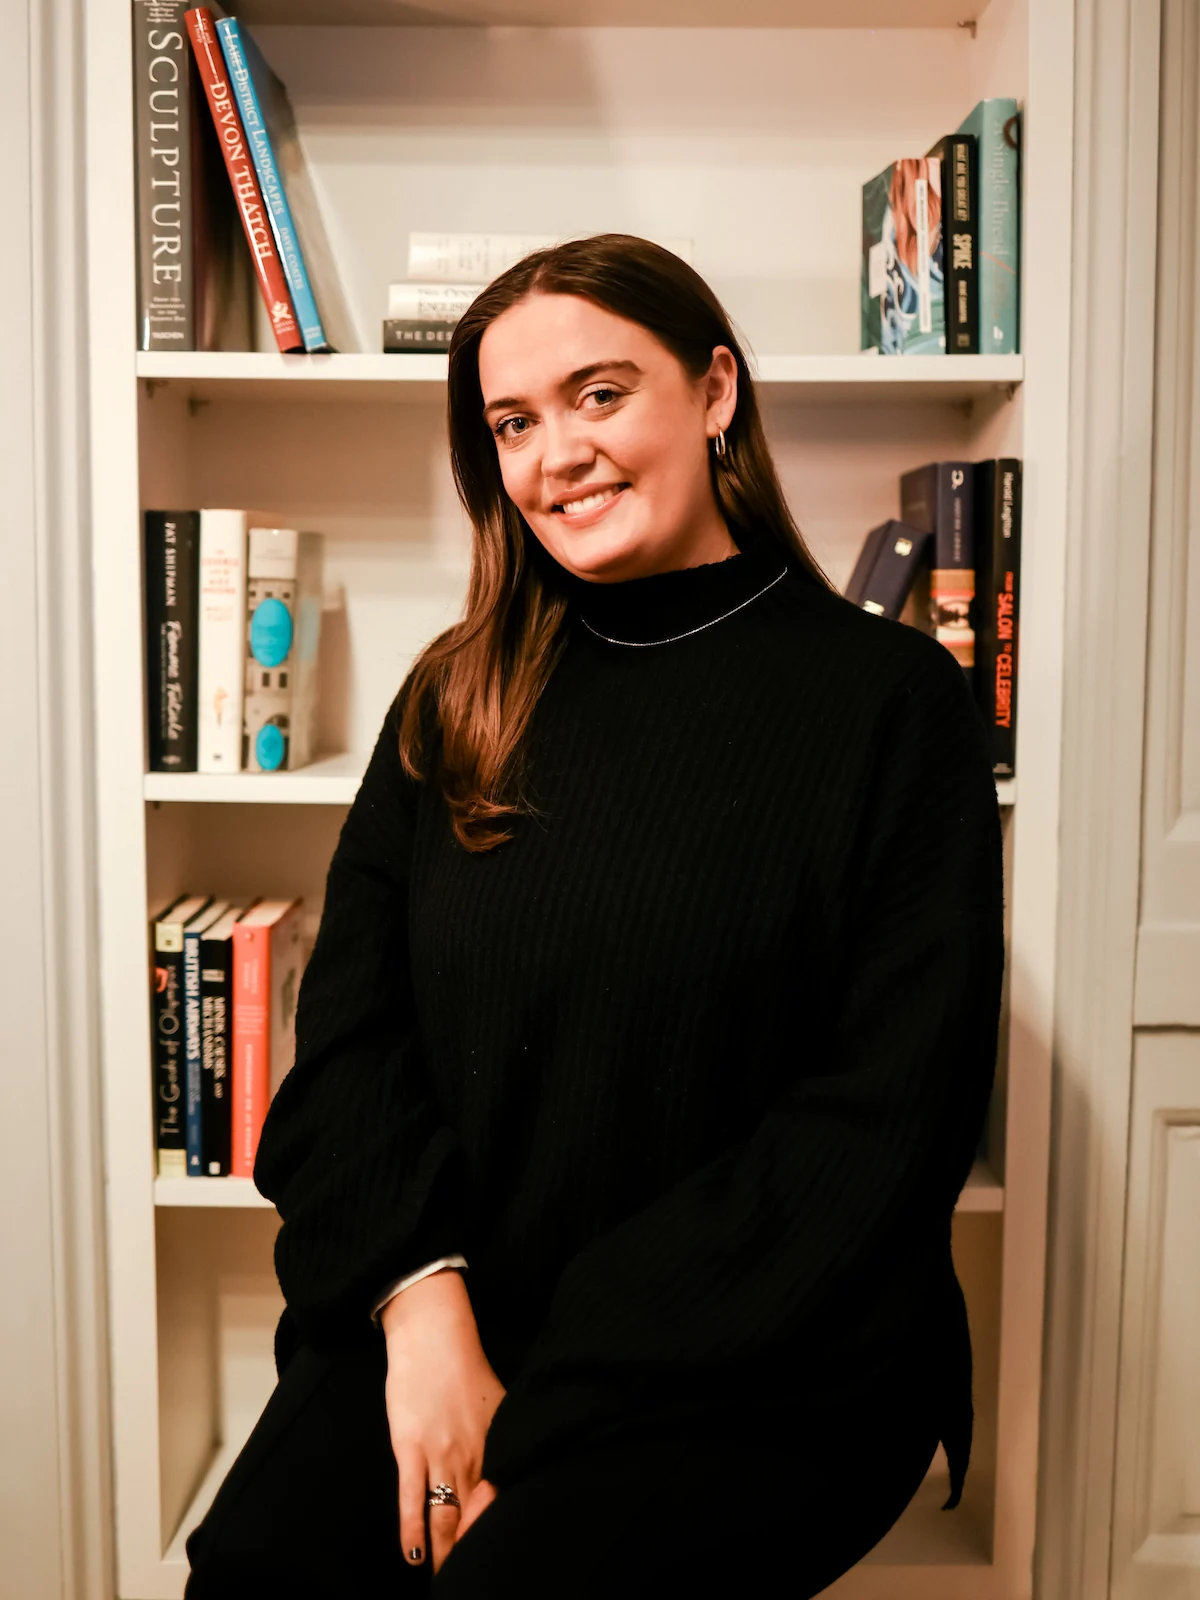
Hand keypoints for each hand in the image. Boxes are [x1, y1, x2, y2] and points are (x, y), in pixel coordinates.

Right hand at [382, 1269, 505, 1575]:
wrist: (433, 1336)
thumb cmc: (464, 1368)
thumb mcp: (497, 1405)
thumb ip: (503, 1440)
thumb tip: (512, 1469)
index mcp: (498, 1445)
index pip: (503, 1501)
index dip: (499, 1532)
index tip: (499, 1555)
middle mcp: (474, 1455)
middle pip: (475, 1518)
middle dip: (472, 1553)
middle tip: (470, 1580)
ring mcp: (440, 1453)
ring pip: (446, 1516)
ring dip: (444, 1553)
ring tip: (445, 1580)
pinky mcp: (410, 1448)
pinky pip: (411, 1498)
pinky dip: (412, 1531)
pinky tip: (413, 1555)